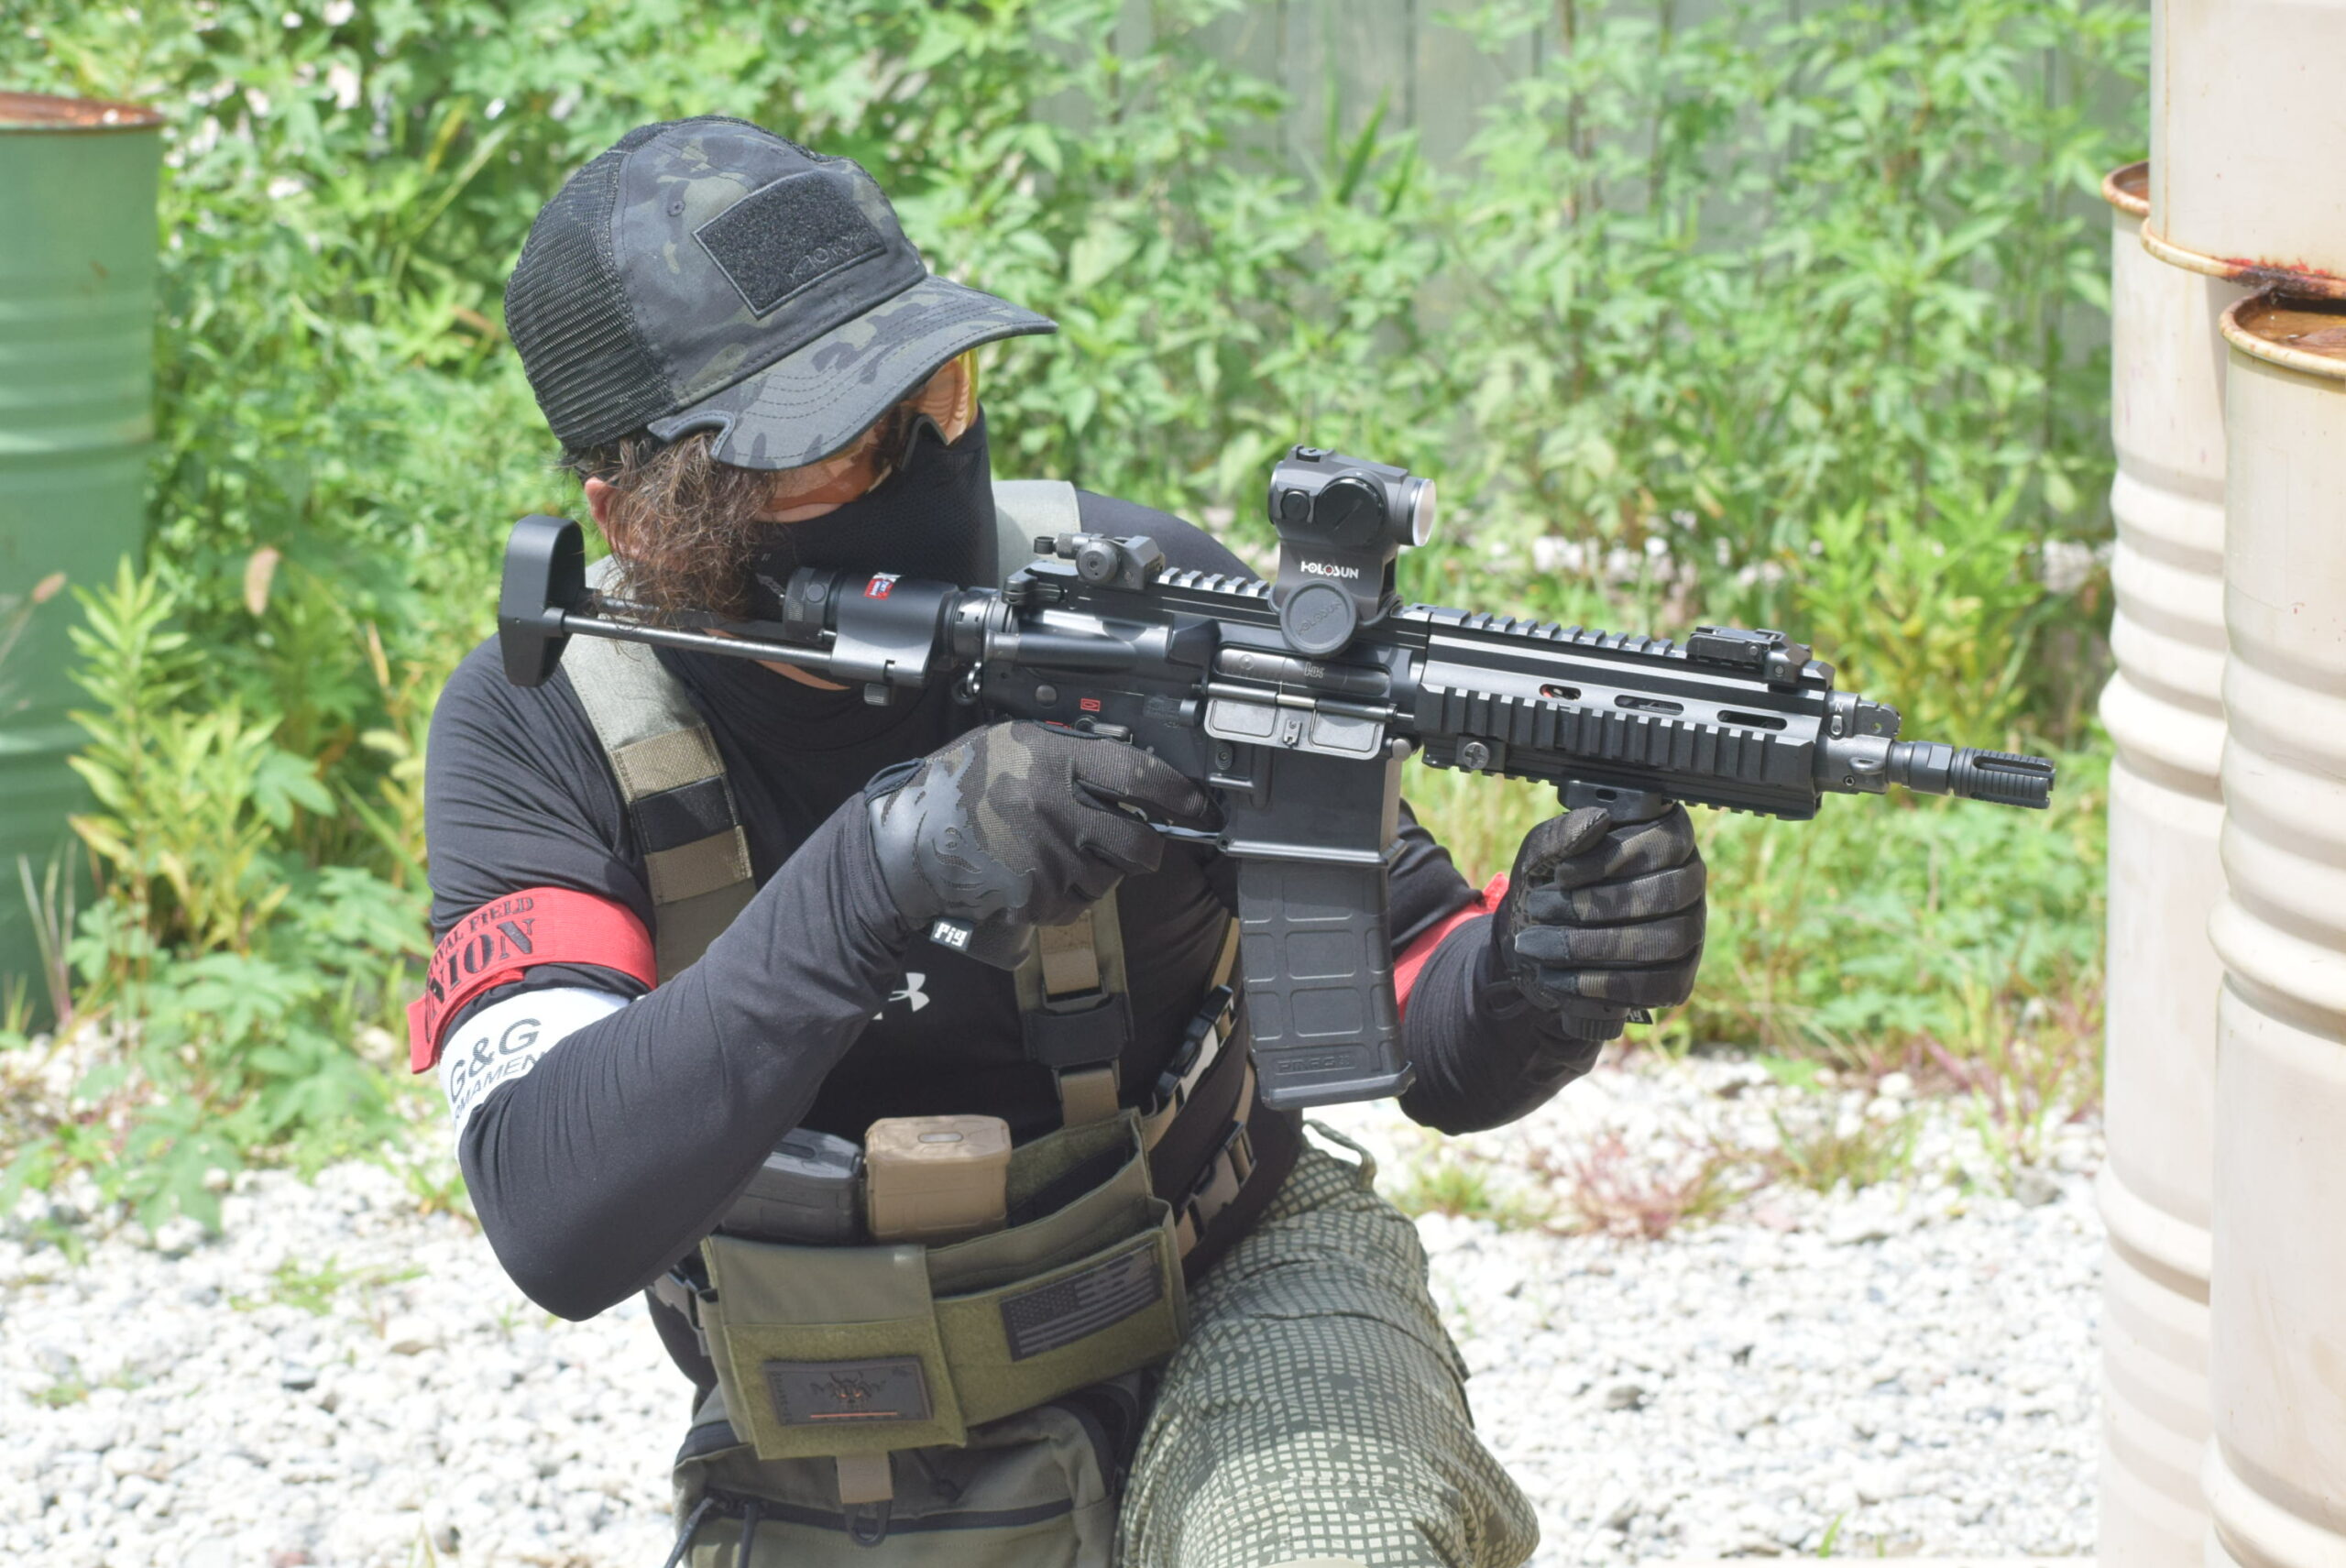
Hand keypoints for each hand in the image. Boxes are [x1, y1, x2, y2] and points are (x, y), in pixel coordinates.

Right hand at [866, 721, 1212, 958]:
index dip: (1182, 795)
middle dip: (1144, 848)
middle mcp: (1059, 810)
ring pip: (1110, 879)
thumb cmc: (960, 784)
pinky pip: (1078, 905)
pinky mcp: (1037, 899)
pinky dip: (1068, 895)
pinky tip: (1038, 873)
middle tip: (1130, 840)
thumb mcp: (1014, 742)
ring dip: (1099, 871)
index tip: (1199, 805)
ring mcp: (1049, 859)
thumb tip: (1127, 769)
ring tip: (1057, 851)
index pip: (1142, 777)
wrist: (909, 840)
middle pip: (1142, 845)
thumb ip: (1069, 751)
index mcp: (1055, 761)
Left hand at [1492, 801, 1705, 1039]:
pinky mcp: (1678, 978)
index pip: (1668, 840)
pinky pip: (1656, 985)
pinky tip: (1556, 977)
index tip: (1562, 875)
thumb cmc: (1546, 889)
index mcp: (1663, 839)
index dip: (1617, 856)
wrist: (1533, 942)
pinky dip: (1600, 983)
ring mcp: (1689, 932)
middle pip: (1667, 893)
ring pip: (1664, 940)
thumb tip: (1600, 818)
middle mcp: (1687, 883)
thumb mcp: (1540, 857)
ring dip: (1592, 946)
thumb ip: (1562, 833)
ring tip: (1537, 945)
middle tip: (1539, 909)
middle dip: (1595, 906)